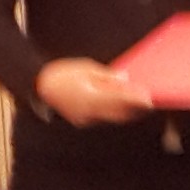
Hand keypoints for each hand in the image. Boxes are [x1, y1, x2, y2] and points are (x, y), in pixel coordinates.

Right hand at [36, 59, 150, 124]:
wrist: (38, 86)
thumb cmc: (62, 73)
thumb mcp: (85, 68)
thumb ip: (106, 76)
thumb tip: (124, 79)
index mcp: (89, 97)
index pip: (118, 99)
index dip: (134, 99)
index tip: (149, 96)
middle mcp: (88, 112)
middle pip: (118, 112)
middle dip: (135, 108)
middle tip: (151, 102)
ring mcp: (85, 119)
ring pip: (113, 117)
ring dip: (128, 112)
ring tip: (142, 104)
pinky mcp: (82, 121)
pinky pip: (104, 118)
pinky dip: (116, 112)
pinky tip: (125, 107)